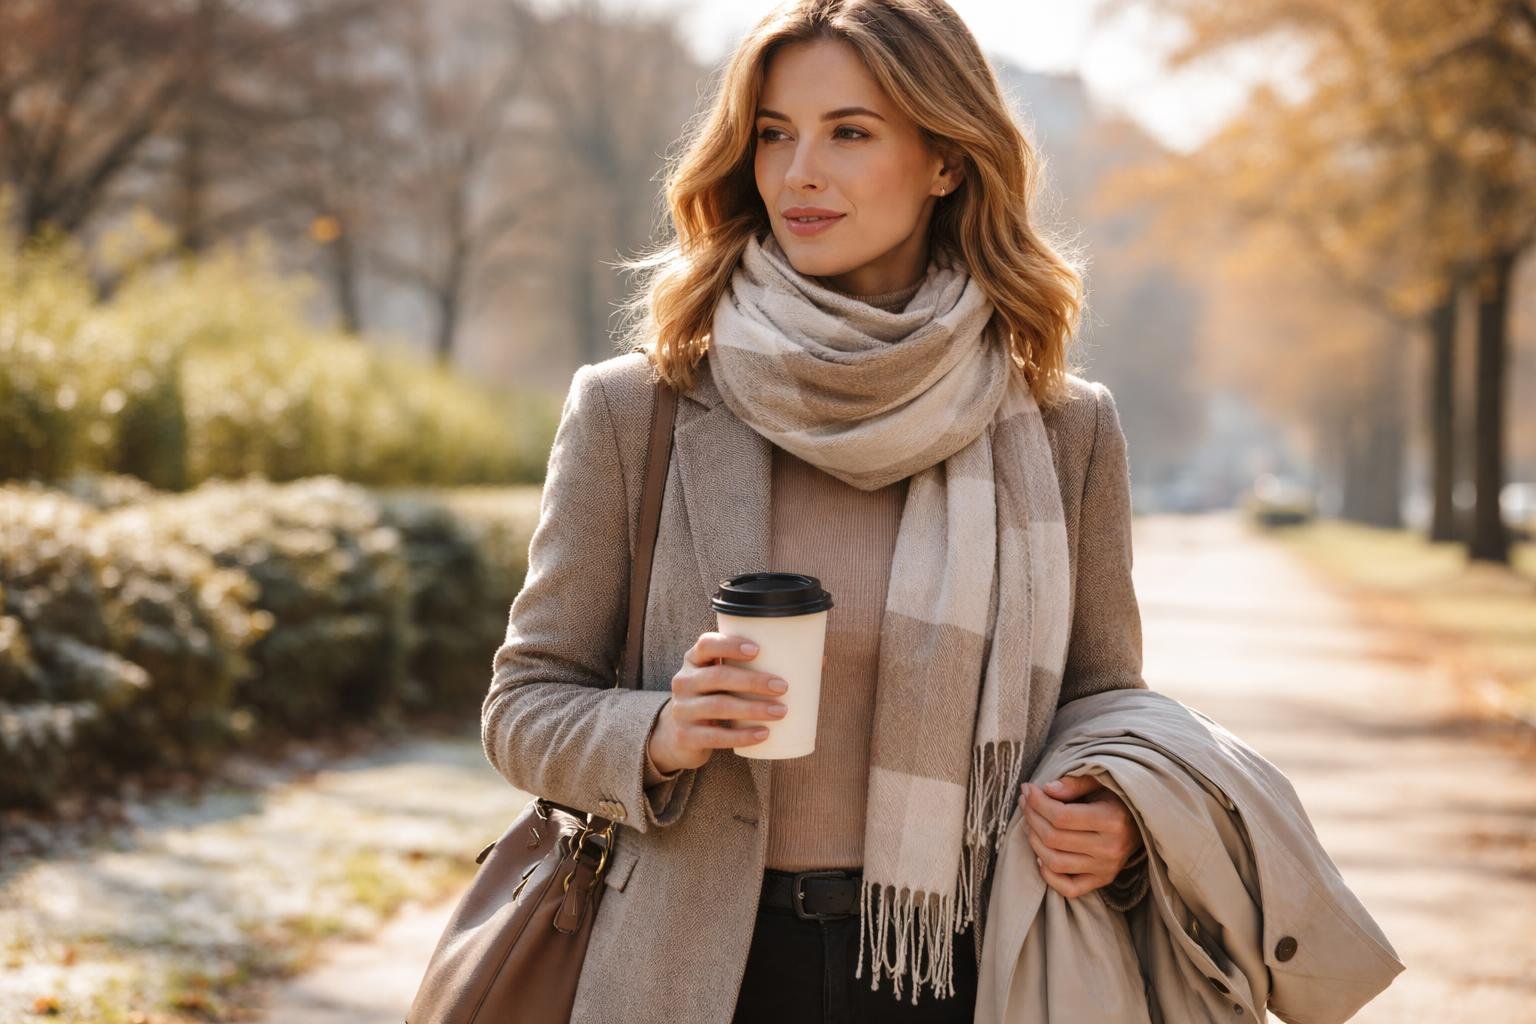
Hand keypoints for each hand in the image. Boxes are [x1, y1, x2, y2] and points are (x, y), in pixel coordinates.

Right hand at [646, 631, 788, 772]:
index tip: (758, 650)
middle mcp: (684, 682)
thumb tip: (809, 659)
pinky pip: (716, 736)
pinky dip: (742, 736)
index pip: (706, 645)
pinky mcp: (686, 736)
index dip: (730, 645)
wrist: (678, 735)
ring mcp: (682, 710)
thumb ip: (744, 666)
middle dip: (753, 681)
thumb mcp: (717, 679)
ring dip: (753, 709)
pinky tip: (763, 734)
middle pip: (718, 677)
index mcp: (693, 661)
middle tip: (782, 687)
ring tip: (780, 711)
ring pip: (719, 706)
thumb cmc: (711, 698)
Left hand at [1017, 773, 1141, 898]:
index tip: (1027, 789)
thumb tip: (1047, 790)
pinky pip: (1069, 888)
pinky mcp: (1103, 881)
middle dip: (1031, 817)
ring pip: (1055, 862)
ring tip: (1029, 823)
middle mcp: (1110, 848)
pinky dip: (1049, 875)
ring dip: (1033, 841)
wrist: (1142, 822)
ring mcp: (1106, 868)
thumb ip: (1074, 784)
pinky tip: (1040, 856)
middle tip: (1025, 802)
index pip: (1061, 816)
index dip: (1037, 802)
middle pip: (1054, 838)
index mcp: (1111, 820)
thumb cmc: (1116, 798)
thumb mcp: (1100, 782)